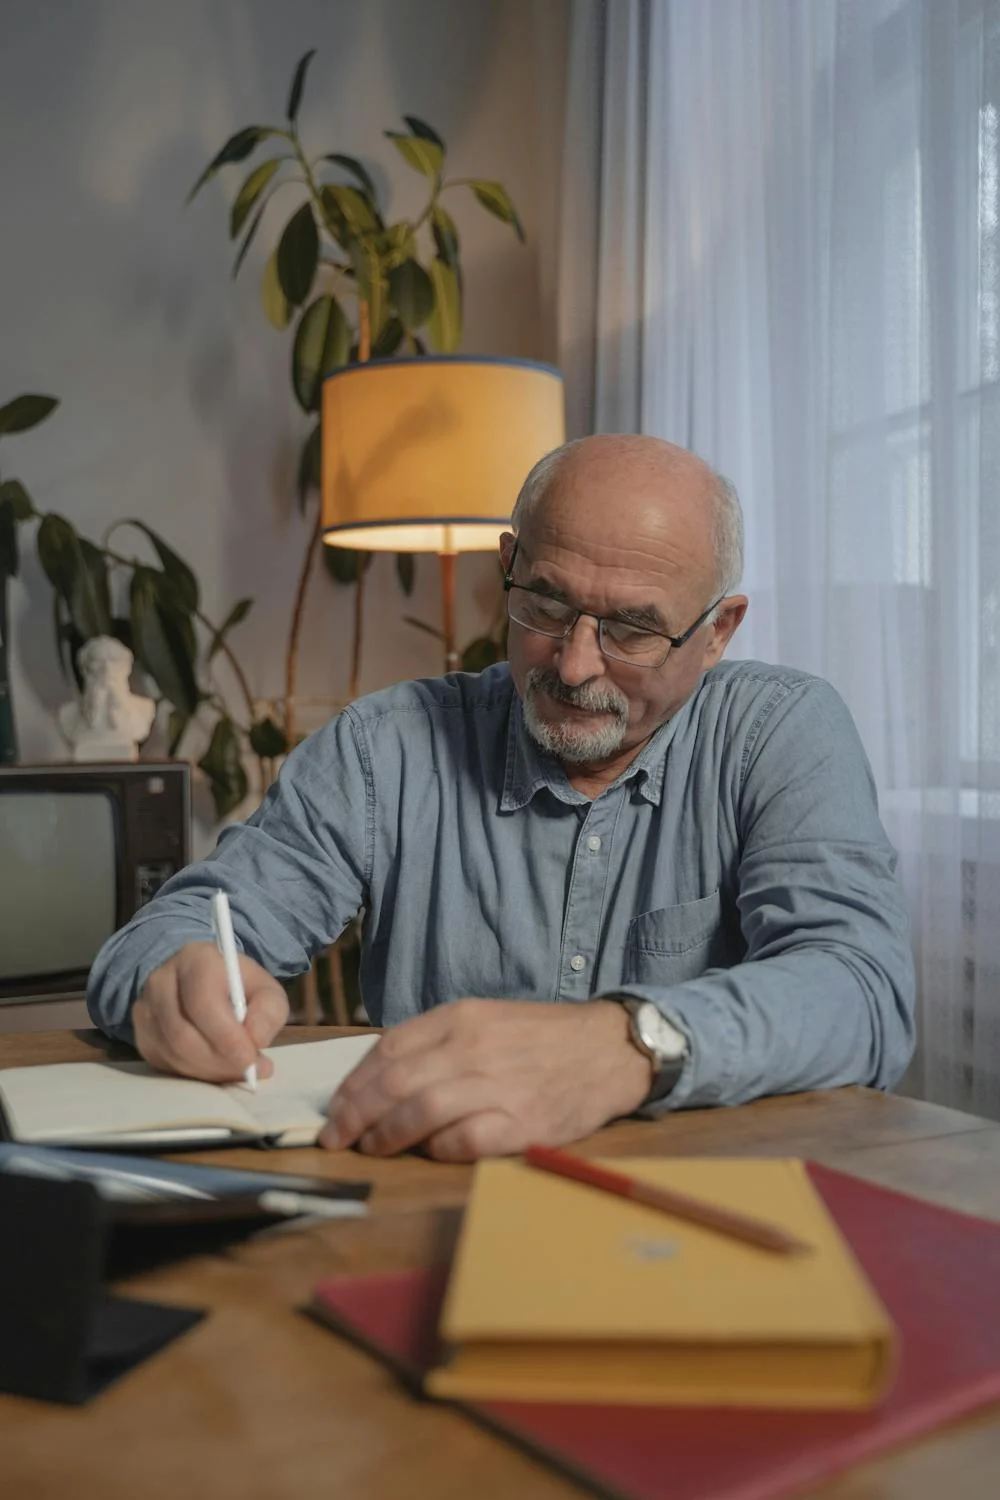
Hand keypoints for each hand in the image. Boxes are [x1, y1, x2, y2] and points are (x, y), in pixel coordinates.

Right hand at [132, 941, 288, 1080]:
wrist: (200, 979)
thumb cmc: (237, 985)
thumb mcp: (265, 989)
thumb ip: (269, 1011)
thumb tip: (256, 1041)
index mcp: (195, 960)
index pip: (202, 1002)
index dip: (226, 1037)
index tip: (250, 1059)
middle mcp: (161, 981)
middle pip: (183, 1034)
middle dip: (220, 1061)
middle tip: (250, 1071)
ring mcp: (145, 1009)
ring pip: (173, 1053)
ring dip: (209, 1071)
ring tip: (238, 1070)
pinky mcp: (141, 1034)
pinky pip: (165, 1064)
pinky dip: (194, 1074)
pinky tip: (216, 1068)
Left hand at [319, 999, 652, 1161]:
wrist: (608, 1050)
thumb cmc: (541, 1038)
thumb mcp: (486, 1019)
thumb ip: (438, 1041)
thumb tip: (383, 1076)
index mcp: (461, 1019)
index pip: (389, 1048)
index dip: (354, 1082)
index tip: (336, 1106)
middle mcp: (474, 1048)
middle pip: (395, 1082)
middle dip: (355, 1114)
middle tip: (336, 1137)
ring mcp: (497, 1086)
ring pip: (420, 1112)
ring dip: (386, 1136)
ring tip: (370, 1148)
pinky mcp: (521, 1124)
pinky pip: (463, 1141)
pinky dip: (437, 1150)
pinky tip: (430, 1151)